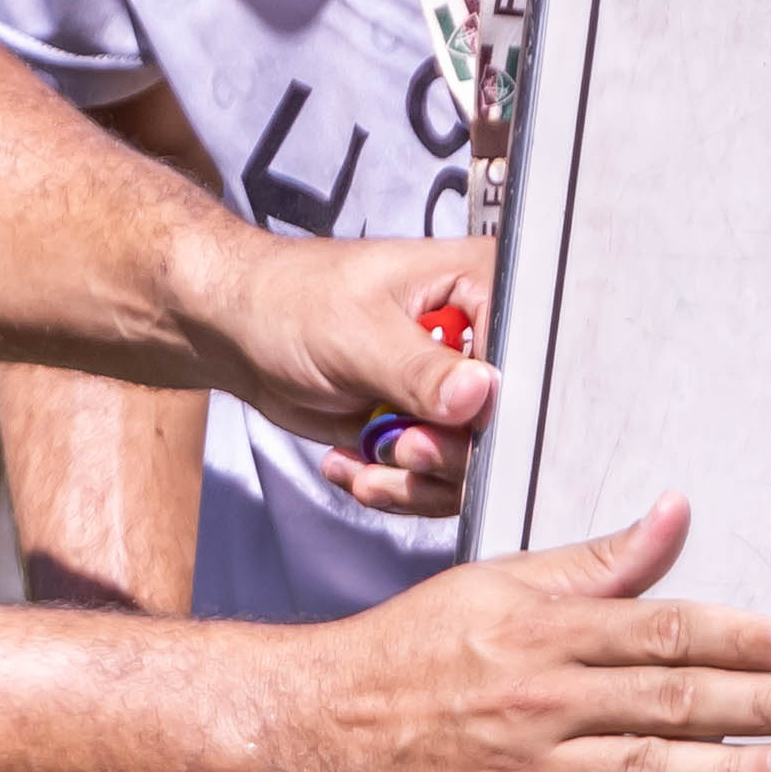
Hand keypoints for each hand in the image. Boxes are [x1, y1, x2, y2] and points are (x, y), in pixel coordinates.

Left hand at [196, 231, 494, 520]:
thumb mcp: (358, 333)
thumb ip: (421, 370)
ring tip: (374, 452)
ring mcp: (455, 390)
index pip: (528, 356)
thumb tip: (480, 396)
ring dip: (418, 475)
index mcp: (481, 287)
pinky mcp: (428, 428)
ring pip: (475, 462)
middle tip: (402, 443)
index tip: (455, 422)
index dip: (500, 403)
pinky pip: (438, 481)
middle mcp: (480, 340)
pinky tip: (354, 462)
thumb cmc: (292, 301)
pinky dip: (396, 484)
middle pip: (509, 420)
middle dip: (451, 450)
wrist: (242, 334)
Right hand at [287, 499, 770, 771]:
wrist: (315, 728)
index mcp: (541, 630)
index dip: (737, 636)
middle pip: (669, 700)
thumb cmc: (405, 652)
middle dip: (759, 704)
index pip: (659, 630)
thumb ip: (596, 562)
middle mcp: (542, 700)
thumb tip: (672, 514)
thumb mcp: (496, 584)